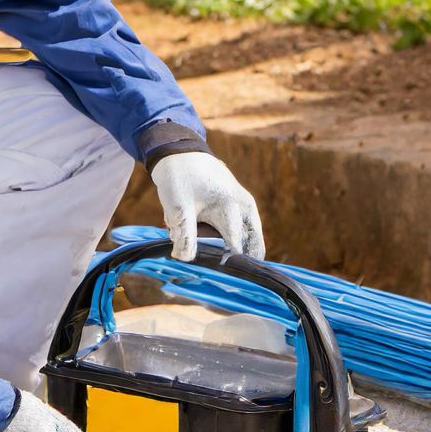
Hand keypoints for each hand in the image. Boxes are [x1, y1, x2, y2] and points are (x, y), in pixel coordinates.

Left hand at [149, 152, 265, 261]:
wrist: (181, 153)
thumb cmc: (179, 178)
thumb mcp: (178, 207)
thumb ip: (184, 235)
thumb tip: (186, 259)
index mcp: (232, 207)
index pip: (236, 248)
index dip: (226, 266)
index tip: (215, 278)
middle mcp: (246, 207)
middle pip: (252, 248)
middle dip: (234, 262)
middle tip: (216, 272)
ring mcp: (247, 206)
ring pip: (247, 241)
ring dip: (228, 249)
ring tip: (204, 243)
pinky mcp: (242, 207)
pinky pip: (241, 232)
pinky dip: (226, 239)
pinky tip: (204, 234)